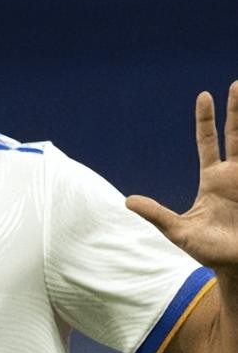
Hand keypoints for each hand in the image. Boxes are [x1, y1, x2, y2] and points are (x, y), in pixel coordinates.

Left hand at [127, 81, 237, 277]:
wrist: (235, 267)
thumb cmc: (208, 251)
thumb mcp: (178, 231)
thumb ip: (156, 214)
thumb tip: (127, 201)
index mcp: (213, 180)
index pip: (208, 142)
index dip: (206, 120)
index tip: (205, 95)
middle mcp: (233, 176)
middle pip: (237, 135)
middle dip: (237, 111)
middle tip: (236, 84)